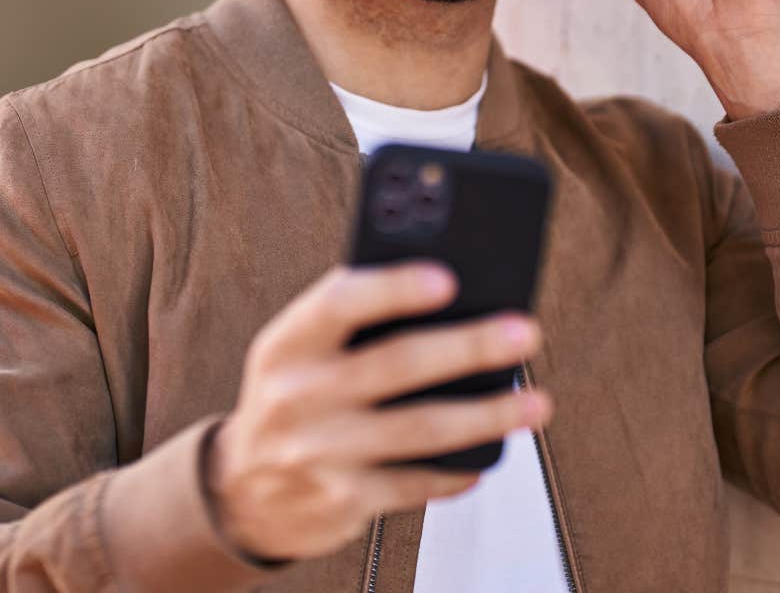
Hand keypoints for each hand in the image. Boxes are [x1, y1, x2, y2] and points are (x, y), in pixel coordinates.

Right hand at [206, 262, 550, 561]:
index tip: (448, 279)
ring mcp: (320, 453)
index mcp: (286, 344)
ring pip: (420, 429)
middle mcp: (298, 396)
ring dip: (487, 415)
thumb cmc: (293, 398)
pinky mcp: (343, 500)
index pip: (339, 304)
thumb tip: (451, 295)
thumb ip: (351, 321)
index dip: (394, 288)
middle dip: (469, 347)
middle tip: (524, 333)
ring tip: (535, 404)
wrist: (244, 491)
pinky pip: (416, 482)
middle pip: (396, 364)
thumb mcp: (298, 351)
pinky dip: (459, 468)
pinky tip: (490, 453)